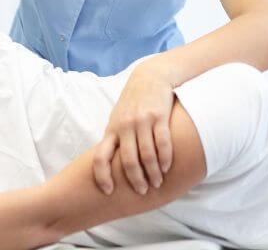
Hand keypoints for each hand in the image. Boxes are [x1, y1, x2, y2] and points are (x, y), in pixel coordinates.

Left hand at [92, 55, 177, 195]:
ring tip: (157, 183)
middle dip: (136, 180)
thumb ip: (115, 139)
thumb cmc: (132, 103)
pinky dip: (165, 158)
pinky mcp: (159, 116)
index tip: (108, 191)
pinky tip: (167, 167)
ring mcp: (142, 121)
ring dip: (153, 173)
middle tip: (142, 191)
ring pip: (147, 155)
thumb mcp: (118, 118)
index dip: (102, 176)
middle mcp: (125, 126)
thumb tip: (110, 166)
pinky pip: (163, 142)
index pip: (100, 156)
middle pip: (128, 161)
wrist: (150, 77)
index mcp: (112, 129)